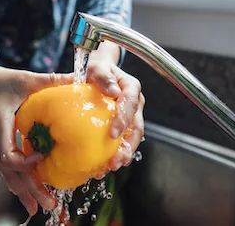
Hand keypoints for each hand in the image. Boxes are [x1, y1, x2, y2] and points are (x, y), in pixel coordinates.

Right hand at [0, 64, 72, 215]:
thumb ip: (52, 80)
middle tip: (49, 205)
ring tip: (38, 207)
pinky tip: (27, 191)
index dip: (25, 163)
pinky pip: (5, 167)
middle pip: (9, 173)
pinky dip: (17, 180)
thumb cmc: (0, 79)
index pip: (7, 156)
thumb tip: (79, 78)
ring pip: (6, 173)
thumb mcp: (26, 78)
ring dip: (23, 190)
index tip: (42, 157)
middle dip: (29, 190)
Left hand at [85, 59, 144, 176]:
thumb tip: (112, 90)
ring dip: (124, 153)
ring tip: (112, 166)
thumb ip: (103, 76)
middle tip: (116, 160)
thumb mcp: (97, 68)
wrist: (97, 75)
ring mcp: (131, 116)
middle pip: (137, 127)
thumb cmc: (97, 71)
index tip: (113, 134)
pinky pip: (123, 141)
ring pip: (132, 138)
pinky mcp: (124, 126)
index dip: (124, 119)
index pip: (130, 103)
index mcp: (131, 87)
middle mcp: (135, 103)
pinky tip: (105, 165)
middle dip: (128, 146)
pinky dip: (116, 153)